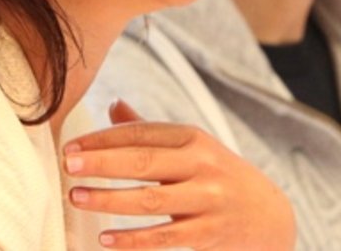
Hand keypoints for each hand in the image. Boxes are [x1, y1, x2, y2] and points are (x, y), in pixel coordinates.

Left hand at [64, 100, 294, 249]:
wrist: (271, 217)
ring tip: (76, 197)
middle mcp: (202, 165)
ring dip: (109, 200)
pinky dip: (133, 240)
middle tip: (69, 165)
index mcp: (193, 138)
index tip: (71, 146)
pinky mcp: (211, 234)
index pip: (142, 133)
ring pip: (151, 200)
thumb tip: (113, 104)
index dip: (103, 139)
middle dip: (102, 162)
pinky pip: (165, 237)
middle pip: (143, 162)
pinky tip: (106, 239)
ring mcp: (208, 200)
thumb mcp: (193, 149)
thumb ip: (152, 131)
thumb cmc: (219, 177)